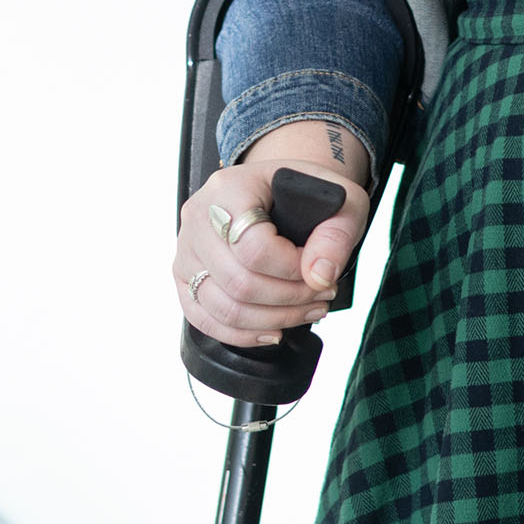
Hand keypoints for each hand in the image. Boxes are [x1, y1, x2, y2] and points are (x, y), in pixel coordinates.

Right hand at [174, 118, 371, 347]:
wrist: (279, 191)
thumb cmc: (305, 193)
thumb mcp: (339, 199)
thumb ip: (335, 235)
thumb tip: (319, 276)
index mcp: (229, 189)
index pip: (253, 246)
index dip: (293, 270)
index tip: (319, 271)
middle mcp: (199, 217)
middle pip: (238, 282)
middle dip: (289, 300)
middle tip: (320, 296)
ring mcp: (187, 249)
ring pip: (223, 307)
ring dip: (272, 320)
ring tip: (306, 311)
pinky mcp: (185, 277)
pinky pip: (204, 319)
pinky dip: (242, 334)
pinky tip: (273, 330)